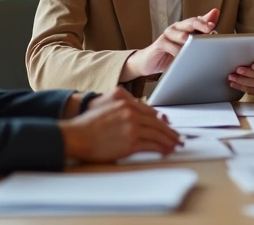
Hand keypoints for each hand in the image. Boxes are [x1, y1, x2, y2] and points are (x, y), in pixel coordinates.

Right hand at [59, 87, 180, 161]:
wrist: (76, 136)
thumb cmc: (87, 125)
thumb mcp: (106, 106)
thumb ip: (123, 107)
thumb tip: (139, 115)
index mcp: (126, 102)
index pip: (149, 112)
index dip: (160, 120)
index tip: (167, 125)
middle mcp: (131, 113)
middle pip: (156, 122)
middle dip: (169, 131)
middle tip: (177, 136)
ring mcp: (132, 127)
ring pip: (157, 134)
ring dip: (169, 140)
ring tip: (175, 144)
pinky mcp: (131, 142)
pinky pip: (151, 145)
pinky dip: (162, 148)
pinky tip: (166, 150)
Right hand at [124, 8, 219, 78]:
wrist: (150, 62)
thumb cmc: (171, 52)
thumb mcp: (187, 45)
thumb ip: (200, 34)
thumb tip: (215, 16)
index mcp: (185, 27)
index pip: (198, 21)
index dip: (206, 21)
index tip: (212, 25)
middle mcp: (177, 27)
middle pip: (190, 23)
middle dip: (200, 25)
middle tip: (209, 28)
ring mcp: (168, 34)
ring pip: (181, 35)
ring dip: (189, 40)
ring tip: (195, 44)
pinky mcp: (160, 43)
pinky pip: (171, 46)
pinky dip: (177, 51)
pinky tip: (182, 56)